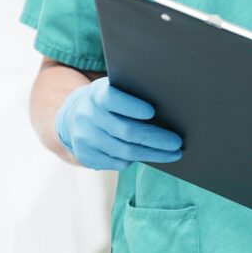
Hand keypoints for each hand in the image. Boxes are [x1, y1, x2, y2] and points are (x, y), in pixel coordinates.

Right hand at [55, 77, 182, 170]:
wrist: (74, 117)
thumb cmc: (108, 101)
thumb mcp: (115, 89)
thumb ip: (133, 94)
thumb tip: (169, 106)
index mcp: (96, 94)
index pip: (113, 100)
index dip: (132, 106)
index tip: (152, 112)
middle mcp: (87, 116)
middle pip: (126, 131)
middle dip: (155, 138)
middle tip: (176, 142)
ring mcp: (85, 138)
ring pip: (125, 151)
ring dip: (153, 154)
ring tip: (173, 153)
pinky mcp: (86, 156)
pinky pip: (117, 163)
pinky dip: (135, 160)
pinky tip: (149, 155)